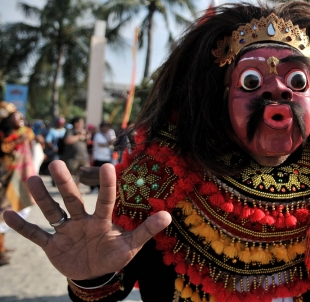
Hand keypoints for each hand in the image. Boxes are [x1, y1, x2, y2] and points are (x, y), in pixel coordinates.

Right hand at [3, 160, 170, 279]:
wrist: (94, 273)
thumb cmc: (114, 256)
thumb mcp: (131, 246)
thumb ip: (146, 231)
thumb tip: (168, 216)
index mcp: (102, 220)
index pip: (105, 200)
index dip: (106, 185)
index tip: (106, 165)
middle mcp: (82, 220)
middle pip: (73, 199)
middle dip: (64, 183)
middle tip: (56, 163)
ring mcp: (66, 231)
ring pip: (52, 211)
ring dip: (41, 198)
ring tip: (31, 179)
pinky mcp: (52, 245)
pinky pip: (36, 235)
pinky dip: (23, 227)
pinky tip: (6, 214)